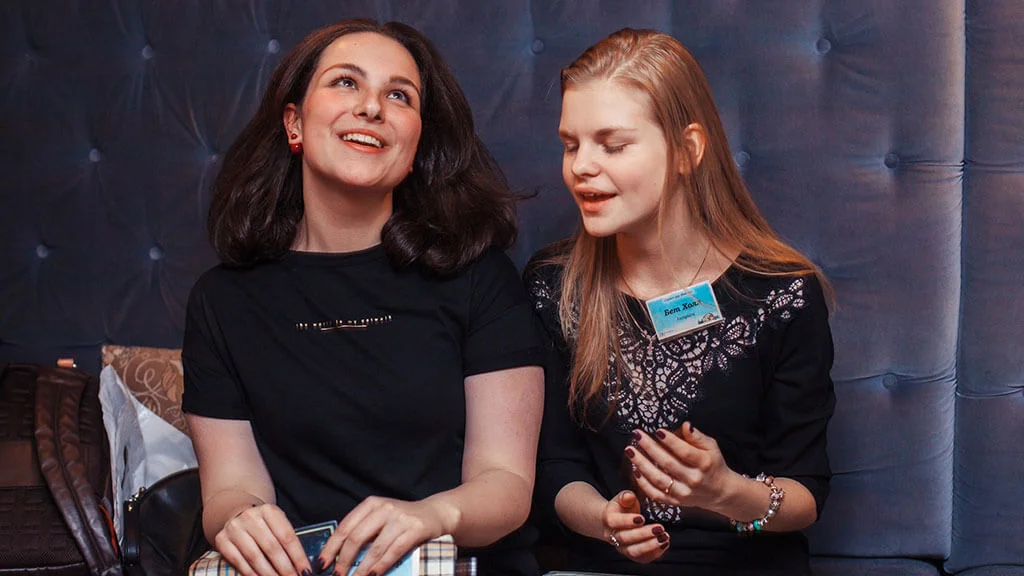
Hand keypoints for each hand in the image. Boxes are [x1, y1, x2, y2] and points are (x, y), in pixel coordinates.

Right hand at [214, 503, 311, 575]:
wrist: (236, 514)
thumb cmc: (262, 523)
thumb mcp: (276, 523)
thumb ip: (286, 539)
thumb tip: (301, 564)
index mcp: (269, 511)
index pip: (287, 537)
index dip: (298, 556)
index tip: (305, 571)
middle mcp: (250, 517)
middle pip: (272, 548)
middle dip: (285, 568)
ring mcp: (235, 529)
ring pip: (255, 557)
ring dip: (269, 574)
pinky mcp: (222, 540)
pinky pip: (239, 562)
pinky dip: (251, 574)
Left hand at [319, 496, 448, 575]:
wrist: (435, 513)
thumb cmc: (403, 520)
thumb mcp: (381, 518)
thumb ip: (363, 530)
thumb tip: (338, 556)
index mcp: (371, 504)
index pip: (345, 527)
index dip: (331, 547)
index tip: (321, 563)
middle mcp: (384, 508)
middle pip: (356, 537)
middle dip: (344, 560)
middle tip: (337, 575)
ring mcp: (400, 519)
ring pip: (374, 548)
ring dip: (361, 569)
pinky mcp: (415, 530)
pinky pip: (394, 551)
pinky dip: (381, 566)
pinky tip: (372, 575)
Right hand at [601, 490, 668, 563]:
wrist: (613, 522)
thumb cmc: (621, 508)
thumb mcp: (622, 498)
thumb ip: (626, 496)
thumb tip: (628, 496)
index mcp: (609, 519)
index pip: (615, 522)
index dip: (628, 521)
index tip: (642, 518)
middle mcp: (613, 536)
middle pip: (626, 538)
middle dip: (644, 534)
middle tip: (659, 528)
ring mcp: (622, 547)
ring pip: (634, 551)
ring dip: (650, 546)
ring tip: (664, 538)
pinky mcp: (632, 554)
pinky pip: (642, 558)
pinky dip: (655, 553)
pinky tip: (664, 544)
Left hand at [627, 423, 733, 511]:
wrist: (720, 492)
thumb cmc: (712, 464)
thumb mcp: (711, 447)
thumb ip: (697, 436)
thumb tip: (685, 425)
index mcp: (703, 463)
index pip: (684, 451)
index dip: (670, 441)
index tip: (657, 430)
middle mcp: (693, 479)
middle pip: (667, 463)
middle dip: (649, 448)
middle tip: (637, 435)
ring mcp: (683, 493)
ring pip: (658, 479)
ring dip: (641, 464)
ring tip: (630, 451)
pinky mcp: (676, 501)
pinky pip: (656, 494)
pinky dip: (643, 483)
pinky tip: (635, 470)